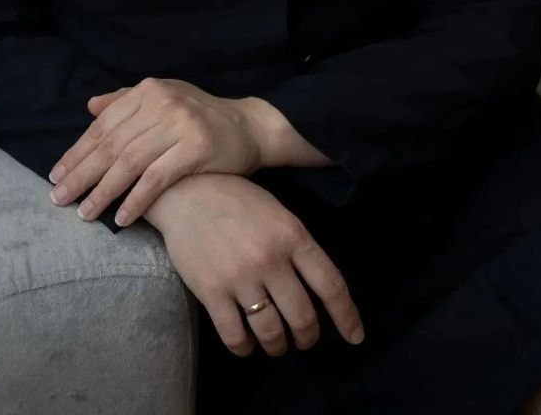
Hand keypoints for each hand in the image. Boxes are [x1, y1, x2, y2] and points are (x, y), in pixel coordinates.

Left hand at [47, 77, 263, 224]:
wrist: (250, 127)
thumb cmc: (201, 117)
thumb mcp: (165, 99)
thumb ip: (127, 101)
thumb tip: (91, 106)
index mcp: (149, 90)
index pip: (104, 125)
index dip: (78, 151)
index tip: (56, 175)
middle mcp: (162, 103)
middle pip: (112, 144)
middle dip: (81, 174)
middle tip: (58, 199)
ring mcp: (180, 124)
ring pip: (129, 163)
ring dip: (103, 192)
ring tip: (84, 213)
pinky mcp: (197, 148)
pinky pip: (157, 179)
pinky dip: (135, 200)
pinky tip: (120, 218)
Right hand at [143, 173, 365, 356]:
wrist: (185, 191)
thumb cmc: (236, 200)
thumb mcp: (277, 213)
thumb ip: (297, 247)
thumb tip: (318, 289)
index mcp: (293, 235)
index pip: (331, 285)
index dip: (347, 317)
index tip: (355, 337)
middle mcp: (271, 259)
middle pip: (303, 317)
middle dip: (308, 337)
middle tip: (304, 339)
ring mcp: (240, 277)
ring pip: (272, 332)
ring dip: (278, 345)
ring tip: (277, 343)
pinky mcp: (211, 292)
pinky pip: (236, 337)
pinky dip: (246, 348)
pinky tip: (247, 344)